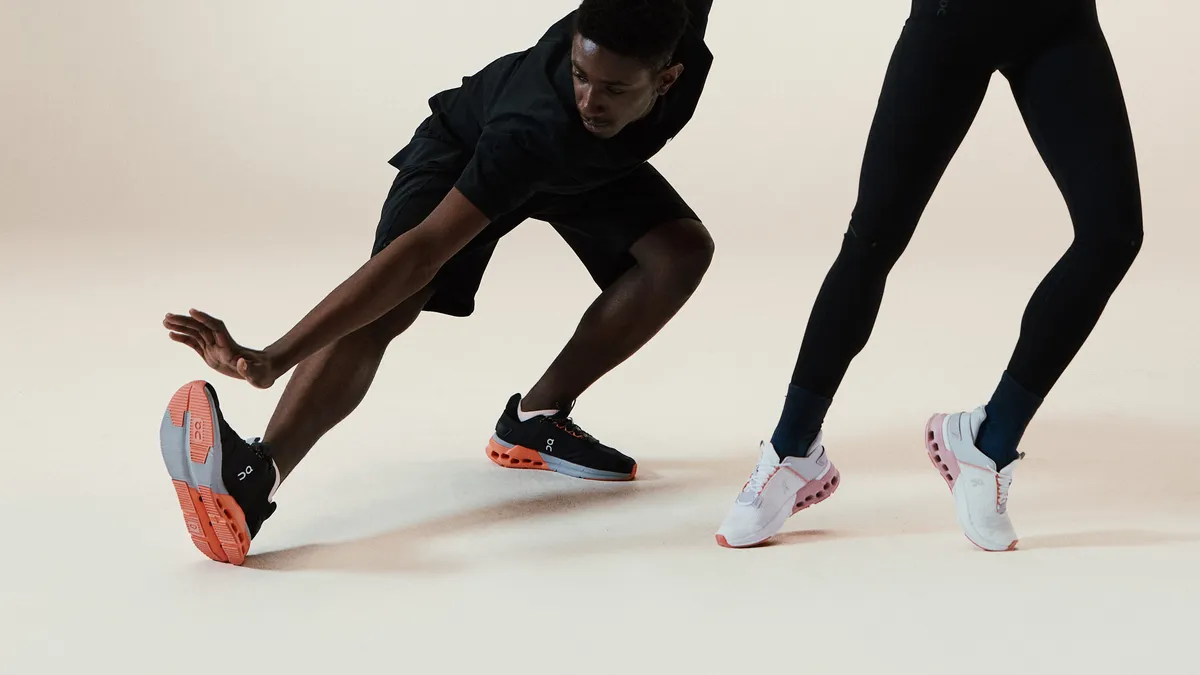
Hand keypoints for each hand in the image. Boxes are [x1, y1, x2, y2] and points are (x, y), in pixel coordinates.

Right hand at [163, 309, 278, 388]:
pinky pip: (195, 344)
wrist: (263, 372)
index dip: (205, 319)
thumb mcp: (258, 376)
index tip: (192, 311)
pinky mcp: (210, 354)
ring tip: (165, 321)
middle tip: (168, 317)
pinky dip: (183, 338)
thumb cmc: (262, 374)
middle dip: (186, 321)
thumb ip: (248, 370)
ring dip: (181, 326)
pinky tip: (171, 334)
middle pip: (202, 328)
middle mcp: (221, 344)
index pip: (217, 327)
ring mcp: (215, 348)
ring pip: (196, 333)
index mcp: (231, 347)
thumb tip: (241, 362)